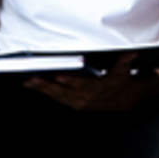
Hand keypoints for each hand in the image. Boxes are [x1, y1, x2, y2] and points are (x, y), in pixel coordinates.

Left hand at [23, 54, 142, 110]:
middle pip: (62, 92)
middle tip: (31, 79)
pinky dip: (48, 94)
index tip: (57, 77)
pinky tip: (38, 88)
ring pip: (58, 97)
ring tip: (28, 83)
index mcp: (96, 89)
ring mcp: (80, 103)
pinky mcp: (77, 105)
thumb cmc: (122, 82)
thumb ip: (124, 60)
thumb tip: (130, 53)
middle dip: (45, 86)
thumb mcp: (124, 70)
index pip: (80, 84)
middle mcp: (86, 98)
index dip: (68, 81)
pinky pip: (59, 100)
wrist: (129, 100)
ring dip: (42, 91)